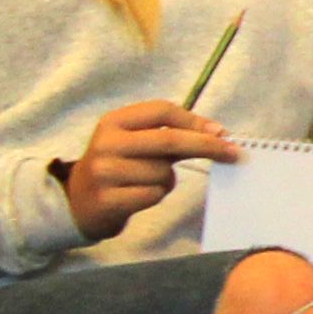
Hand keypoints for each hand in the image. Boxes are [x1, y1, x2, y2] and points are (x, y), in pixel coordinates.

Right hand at [55, 99, 239, 245]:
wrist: (78, 202)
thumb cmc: (119, 167)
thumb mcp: (135, 142)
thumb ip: (171, 134)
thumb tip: (219, 134)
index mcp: (114, 121)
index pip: (162, 110)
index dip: (196, 120)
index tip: (222, 132)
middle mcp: (106, 143)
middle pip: (169, 140)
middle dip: (207, 146)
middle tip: (235, 153)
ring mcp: (104, 172)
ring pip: (163, 172)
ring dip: (168, 178)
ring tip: (146, 181)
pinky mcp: (107, 200)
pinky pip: (154, 194)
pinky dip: (157, 194)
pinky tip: (139, 195)